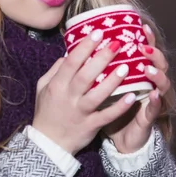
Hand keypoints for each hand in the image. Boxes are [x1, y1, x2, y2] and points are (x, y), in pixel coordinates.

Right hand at [32, 31, 138, 155]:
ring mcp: (80, 112)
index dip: (85, 47)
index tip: (98, 32)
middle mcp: (69, 97)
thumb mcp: (43, 87)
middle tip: (116, 43)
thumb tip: (68, 53)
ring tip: (127, 66)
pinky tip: (132, 96)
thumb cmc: (46, 111)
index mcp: (57, 85)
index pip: (71, 62)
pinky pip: (106, 116)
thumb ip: (55, 70)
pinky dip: (119, 107)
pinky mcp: (90, 126)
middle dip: (101, 58)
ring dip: (112, 81)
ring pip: (98, 95)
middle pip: (86, 75)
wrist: (48, 143)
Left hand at [103, 24, 170, 153]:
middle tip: (143, 46)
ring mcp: (152, 98)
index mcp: (138, 71)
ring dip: (156, 74)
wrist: (121, 138)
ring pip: (162, 83)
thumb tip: (86, 44)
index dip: (146, 38)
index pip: (145, 50)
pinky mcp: (150, 116)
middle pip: (159, 62)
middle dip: (153, 52)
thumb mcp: (105, 84)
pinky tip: (154, 95)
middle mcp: (149, 82)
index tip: (142, 25)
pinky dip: (156, 101)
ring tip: (147, 69)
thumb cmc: (112, 106)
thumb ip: (100, 66)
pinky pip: (155, 108)